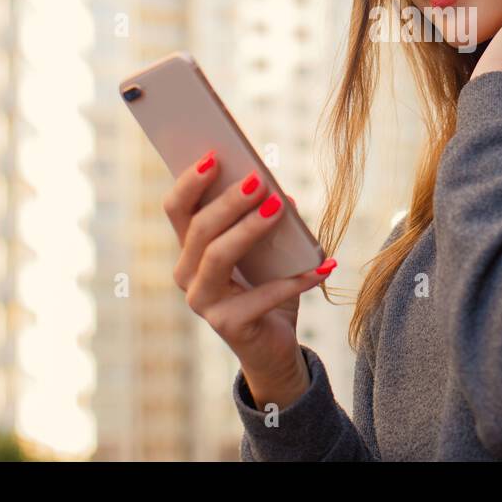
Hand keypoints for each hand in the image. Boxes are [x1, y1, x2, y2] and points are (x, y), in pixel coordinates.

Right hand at [162, 151, 334, 394]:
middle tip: (258, 179)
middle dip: (228, 201)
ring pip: (218, 256)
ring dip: (249, 229)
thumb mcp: (269, 249)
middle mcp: (187, 275)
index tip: (215, 154)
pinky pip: (261, 296)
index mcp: (191, 248)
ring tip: (278, 206)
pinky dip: (295, 280)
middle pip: (199, 229)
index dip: (190, 181)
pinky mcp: (227, 325)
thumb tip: (279, 192)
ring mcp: (202, 302)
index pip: (177, 208)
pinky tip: (323, 266)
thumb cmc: (267, 287)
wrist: (275, 346)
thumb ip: (267, 219)